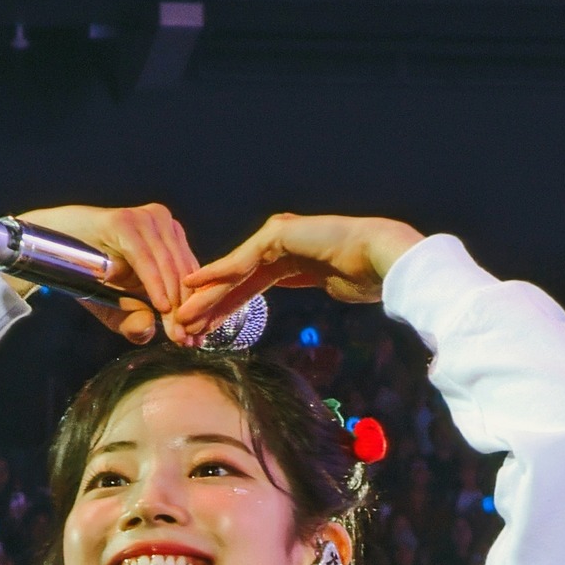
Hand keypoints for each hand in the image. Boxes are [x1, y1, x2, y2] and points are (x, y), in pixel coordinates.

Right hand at [13, 203, 200, 344]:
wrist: (48, 248)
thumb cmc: (86, 275)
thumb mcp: (116, 307)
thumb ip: (136, 322)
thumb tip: (152, 329)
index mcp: (169, 237)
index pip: (191, 275)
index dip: (195, 309)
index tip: (195, 340)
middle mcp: (162, 222)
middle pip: (184, 273)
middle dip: (186, 311)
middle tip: (185, 342)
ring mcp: (145, 219)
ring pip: (169, 268)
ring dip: (174, 303)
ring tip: (175, 332)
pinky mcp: (125, 221)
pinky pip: (147, 259)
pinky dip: (155, 284)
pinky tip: (161, 307)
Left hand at [174, 213, 423, 338]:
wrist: (383, 258)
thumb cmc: (369, 275)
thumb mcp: (333, 287)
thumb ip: (314, 285)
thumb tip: (321, 290)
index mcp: (293, 262)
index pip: (251, 289)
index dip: (229, 309)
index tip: (209, 330)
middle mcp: (281, 246)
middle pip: (237, 281)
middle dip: (211, 305)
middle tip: (185, 327)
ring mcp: (278, 238)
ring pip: (235, 271)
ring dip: (208, 293)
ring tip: (182, 314)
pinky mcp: (278, 235)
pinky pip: (243, 259)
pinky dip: (219, 272)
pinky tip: (196, 285)